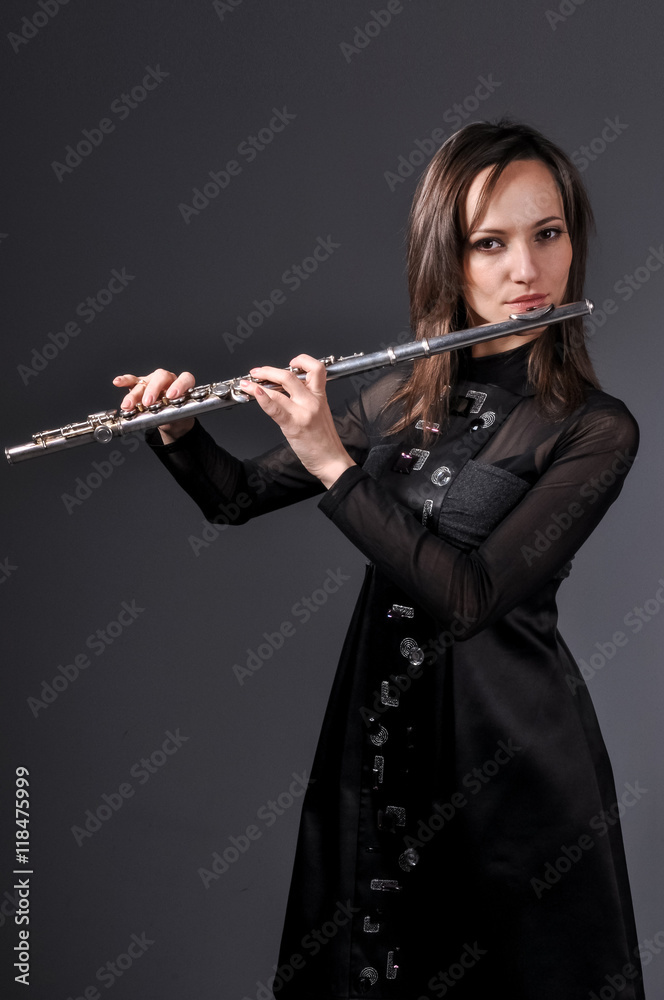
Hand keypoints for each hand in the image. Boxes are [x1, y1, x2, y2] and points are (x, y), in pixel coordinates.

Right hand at [112, 369, 196, 442]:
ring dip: (135, 393)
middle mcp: (168, 380)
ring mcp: (153, 381)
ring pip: (144, 382)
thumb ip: (174, 415)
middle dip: (153, 389)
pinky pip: (133, 381)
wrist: (171, 420)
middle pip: (161, 377)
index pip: (185, 379)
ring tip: (128, 405)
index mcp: (183, 385)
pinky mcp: (141, 385)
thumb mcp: (179, 418)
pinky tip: (117, 382)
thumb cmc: (177, 416)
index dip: (179, 385)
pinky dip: (125, 381)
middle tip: (148, 402)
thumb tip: (165, 417)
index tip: (171, 395)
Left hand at [238, 354, 355, 487]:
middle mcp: (312, 401)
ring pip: (281, 387)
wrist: (331, 460)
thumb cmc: (323, 440)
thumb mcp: (319, 413)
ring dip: (260, 382)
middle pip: (290, 375)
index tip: (290, 363)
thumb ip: (305, 400)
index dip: (302, 360)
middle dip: (269, 370)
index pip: (316, 368)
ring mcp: (303, 412)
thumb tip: (284, 391)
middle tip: (257, 372)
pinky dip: (263, 398)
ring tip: (247, 383)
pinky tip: (254, 393)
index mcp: (320, 396)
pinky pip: (275, 408)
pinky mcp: (294, 425)